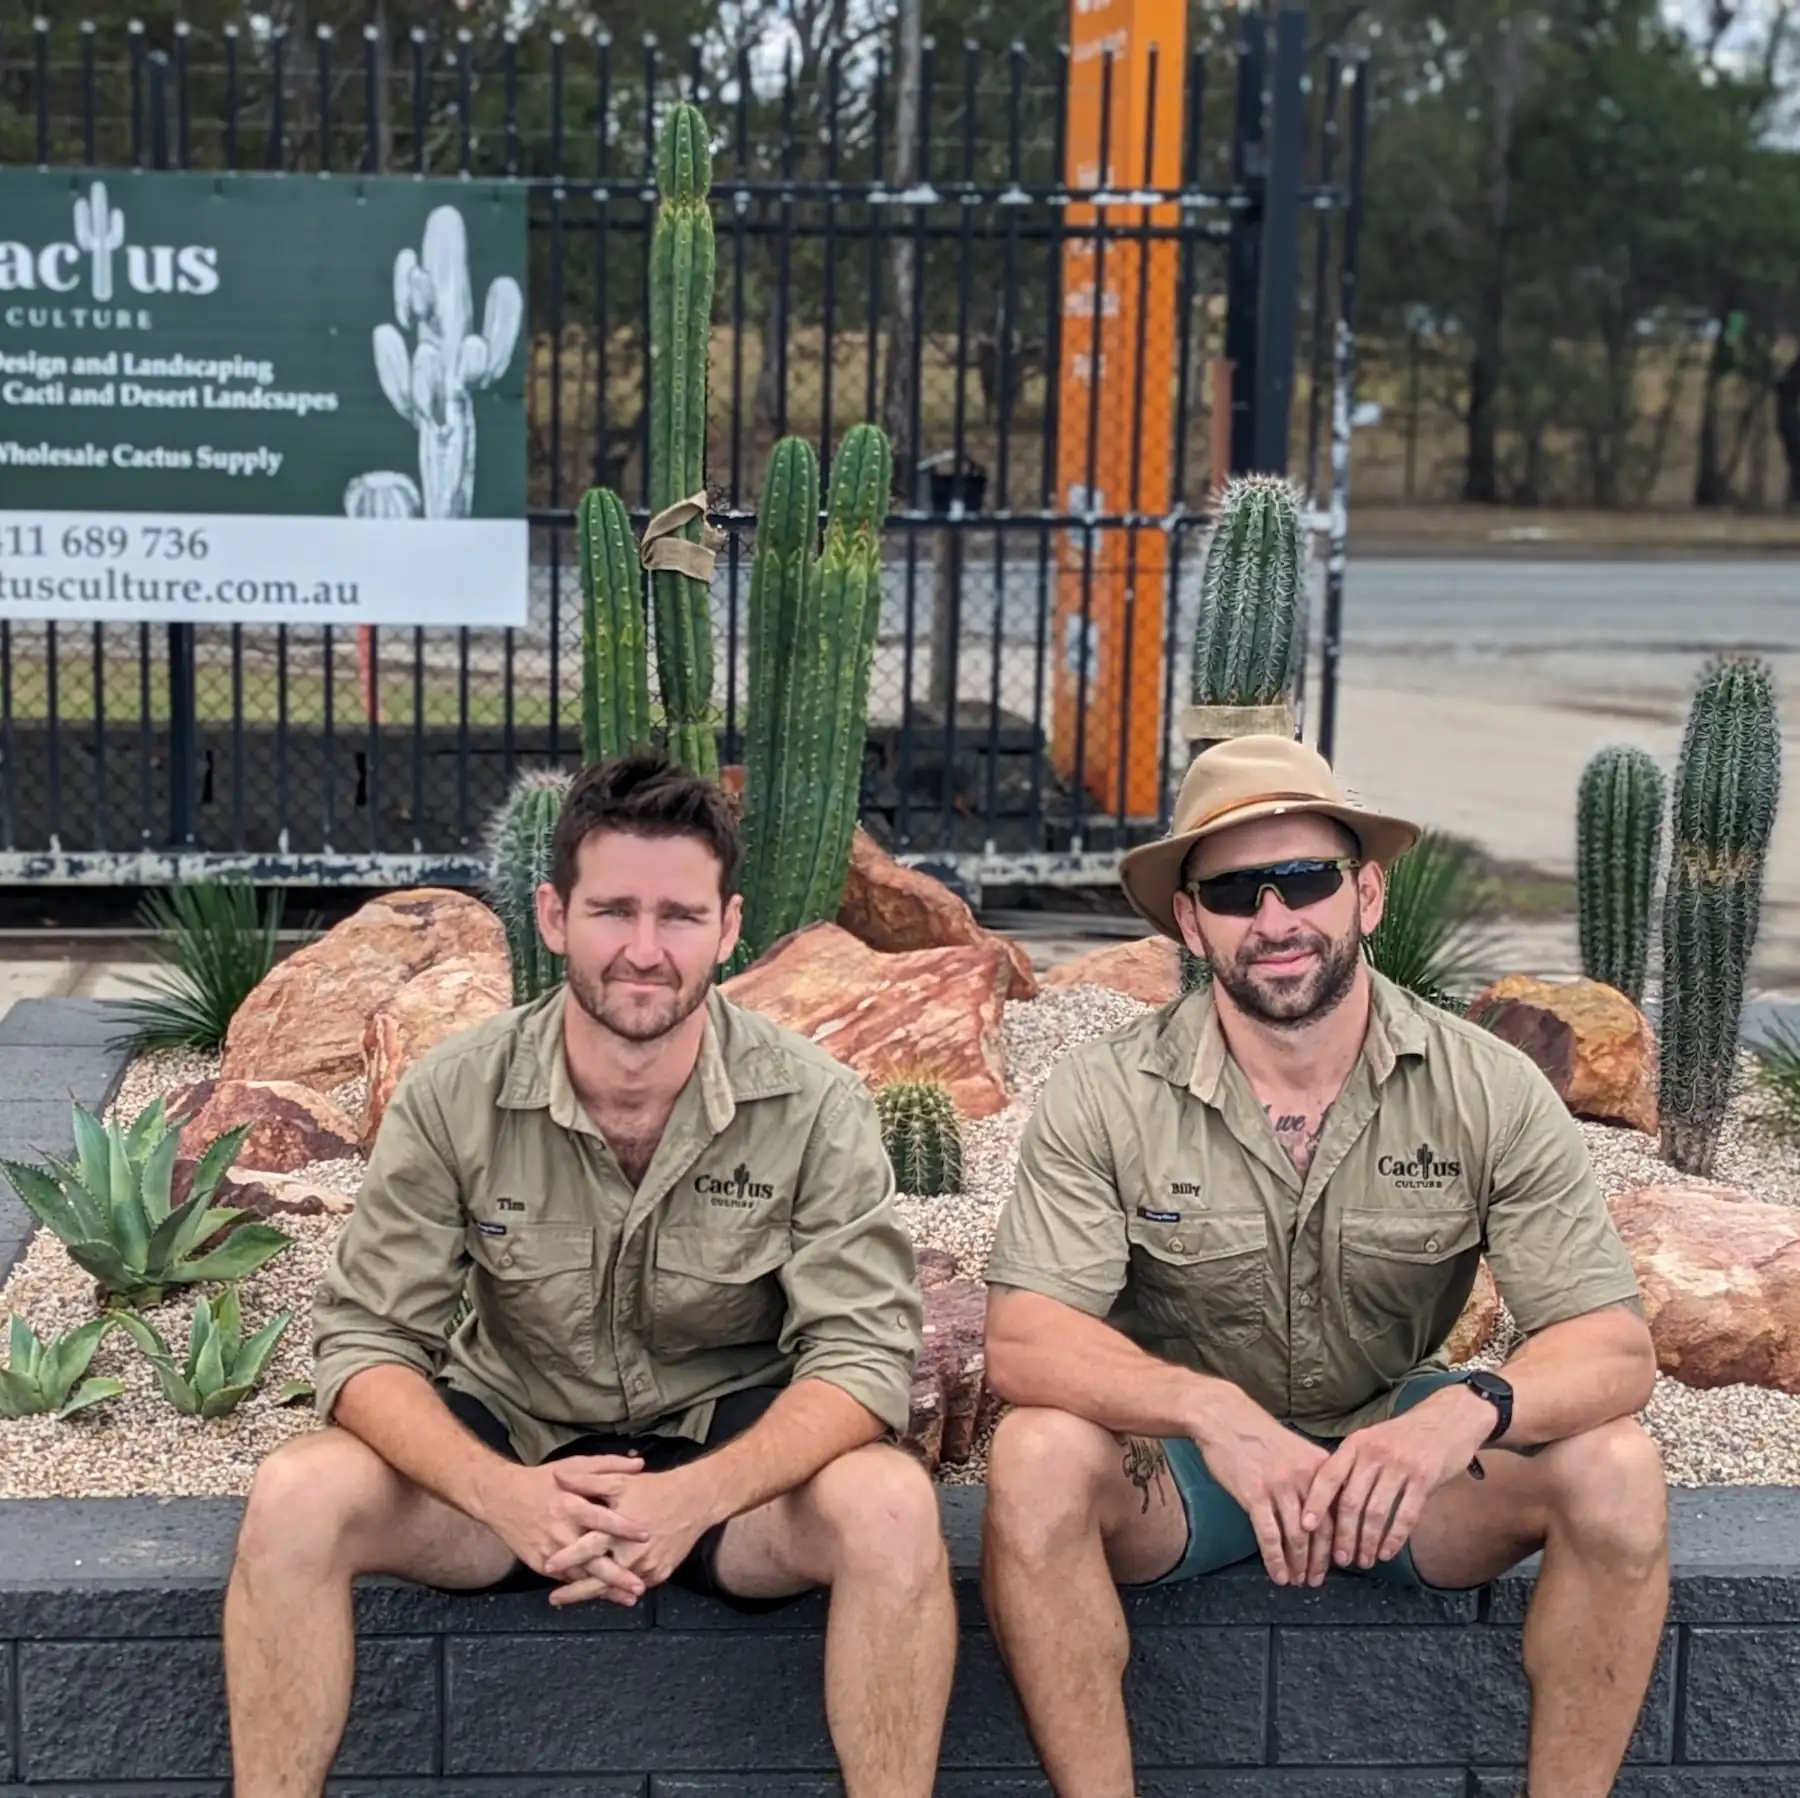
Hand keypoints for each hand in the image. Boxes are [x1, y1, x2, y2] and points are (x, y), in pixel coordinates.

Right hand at [473, 1454, 651, 1605]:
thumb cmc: (543, 1480)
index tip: (646, 1536)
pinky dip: (585, 1588)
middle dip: (617, 1574)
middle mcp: (560, 1531)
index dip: (624, 1528)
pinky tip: (604, 1595)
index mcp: (570, 1504)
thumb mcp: (575, 1465)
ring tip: (628, 1598)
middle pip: (592, 1557)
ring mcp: (550, 1551)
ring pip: (581, 1575)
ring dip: (605, 1588)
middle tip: (640, 1586)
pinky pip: (567, 1579)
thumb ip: (608, 1465)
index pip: (601, 1519)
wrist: (501, 1498)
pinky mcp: (540, 1564)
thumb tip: (641, 1464)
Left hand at [545, 1464, 716, 1606]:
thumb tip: (558, 1477)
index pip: (587, 1548)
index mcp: (619, 1530)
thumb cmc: (655, 1489)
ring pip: (616, 1586)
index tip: (547, 1566)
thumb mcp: (620, 1481)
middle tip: (553, 1599)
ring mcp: (648, 1567)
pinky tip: (605, 1591)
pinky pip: (635, 1585)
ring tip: (572, 1597)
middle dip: (575, 1591)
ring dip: (595, 1593)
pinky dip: (619, 1589)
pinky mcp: (660, 1574)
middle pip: (599, 1579)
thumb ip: (588, 1482)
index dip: (567, 1558)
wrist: (696, 1500)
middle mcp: (633, 1554)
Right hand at [1194, 1394, 1333, 1586]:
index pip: (1338, 1513)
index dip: (1338, 1542)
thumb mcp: (1295, 1449)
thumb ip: (1311, 1477)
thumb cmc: (1256, 1433)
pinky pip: (1269, 1536)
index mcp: (1319, 1466)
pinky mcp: (1254, 1494)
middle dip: (1320, 1560)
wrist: (1222, 1416)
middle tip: (1317, 1580)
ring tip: (1298, 1580)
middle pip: (1322, 1530)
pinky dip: (1275, 1560)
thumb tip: (1321, 1513)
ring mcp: (1279, 1486)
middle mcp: (1304, 1478)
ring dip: (1299, 1565)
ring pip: (1297, 1537)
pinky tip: (1278, 1575)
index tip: (1337, 1562)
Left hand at [1302, 1389, 1492, 1571]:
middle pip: (1351, 1501)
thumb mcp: (1372, 1440)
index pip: (1328, 1475)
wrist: (1447, 1419)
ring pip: (1376, 1512)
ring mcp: (1400, 1466)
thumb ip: (1353, 1466)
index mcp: (1355, 1444)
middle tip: (1340, 1559)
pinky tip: (1387, 1553)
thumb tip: (1329, 1505)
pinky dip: (1394, 1538)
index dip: (1315, 1502)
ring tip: (1363, 1560)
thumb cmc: (1403, 1436)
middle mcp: (1374, 1454)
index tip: (1304, 1527)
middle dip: (1343, 1534)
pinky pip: (1406, 1515)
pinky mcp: (1425, 1479)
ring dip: (1367, 1541)